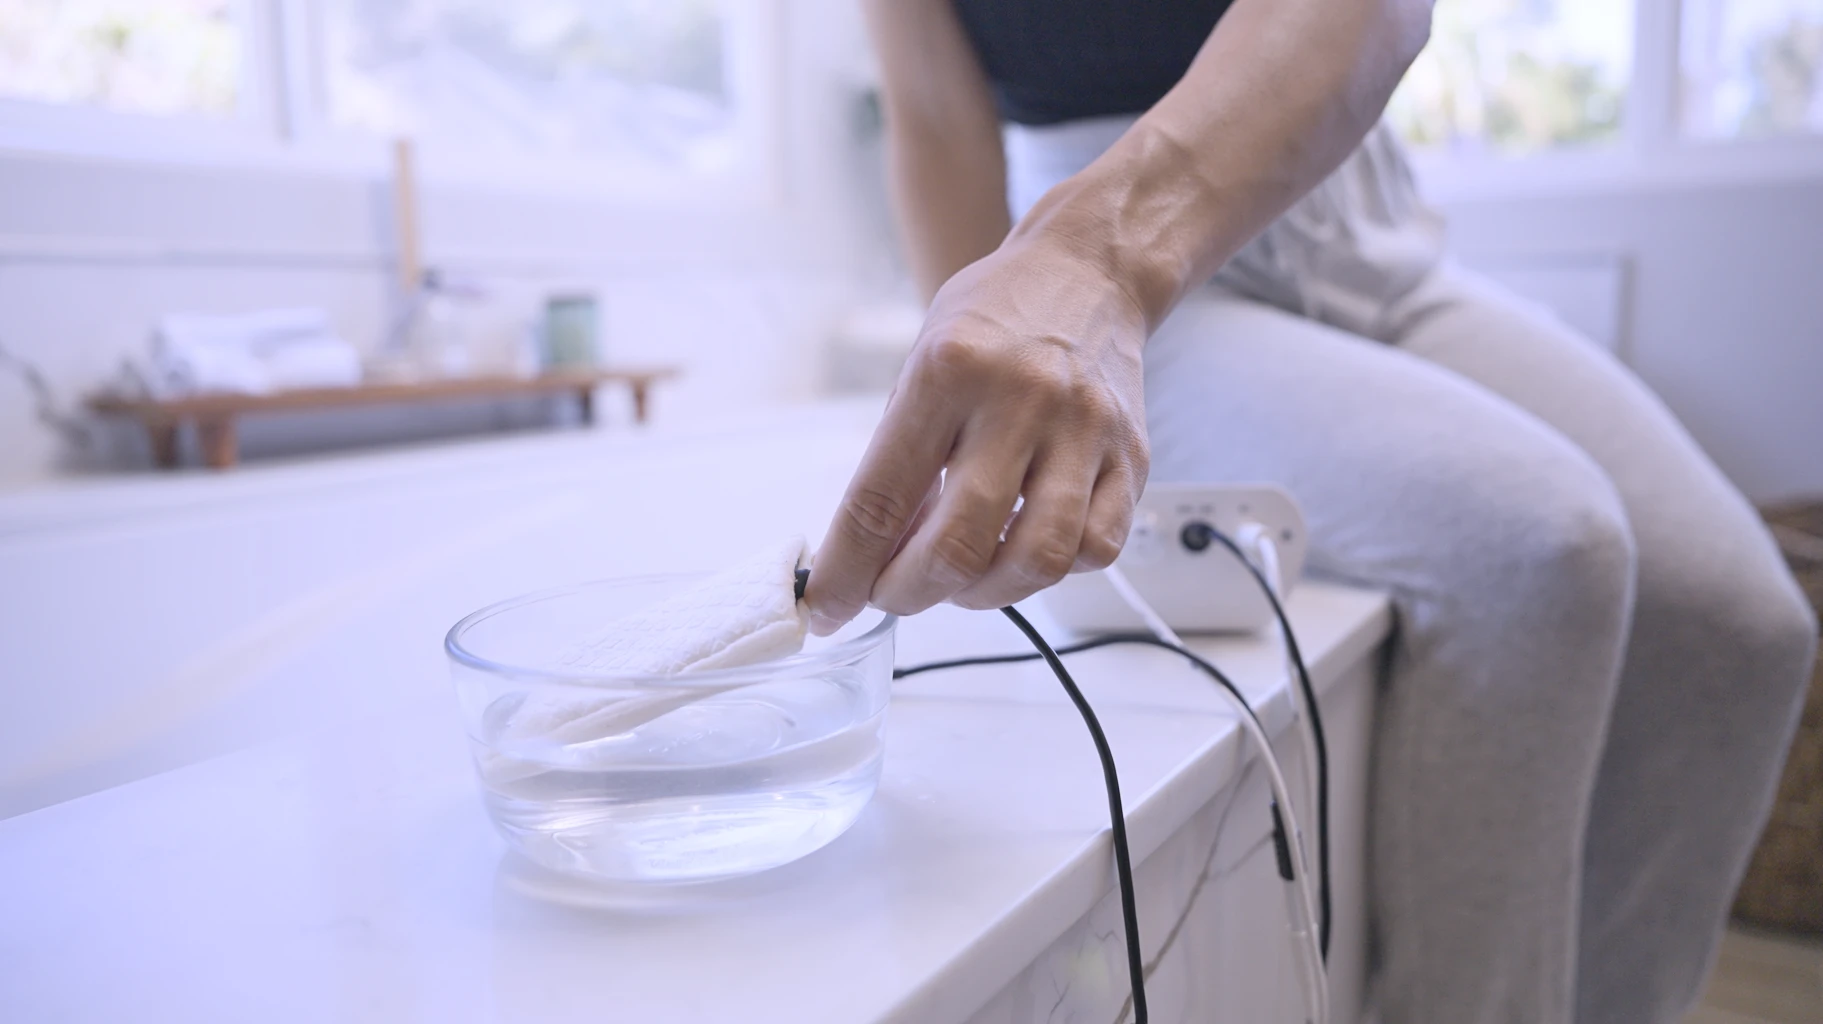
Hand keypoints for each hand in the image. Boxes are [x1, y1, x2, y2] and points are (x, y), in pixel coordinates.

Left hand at [805, 231, 1150, 632]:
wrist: (1091, 271)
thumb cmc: (995, 319)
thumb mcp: (921, 364)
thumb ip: (899, 458)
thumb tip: (869, 558)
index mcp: (948, 371)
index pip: (882, 497)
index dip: (847, 569)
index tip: (828, 605)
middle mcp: (1021, 400)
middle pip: (958, 543)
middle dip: (909, 593)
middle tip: (891, 595)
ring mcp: (1085, 431)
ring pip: (1036, 560)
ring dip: (983, 594)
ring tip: (959, 580)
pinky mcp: (1133, 457)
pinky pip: (1096, 549)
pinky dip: (1052, 571)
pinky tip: (1023, 551)